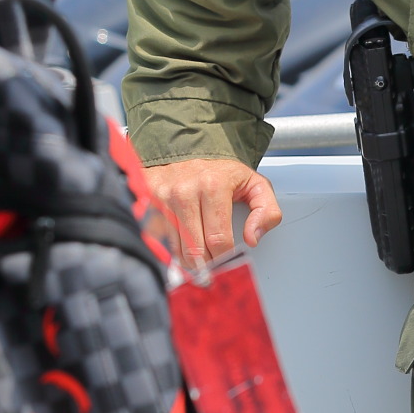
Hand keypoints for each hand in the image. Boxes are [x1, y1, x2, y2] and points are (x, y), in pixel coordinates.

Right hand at [143, 156, 281, 268]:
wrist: (188, 148)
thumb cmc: (222, 171)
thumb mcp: (255, 184)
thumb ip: (266, 211)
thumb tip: (252, 238)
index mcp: (213, 186)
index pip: (219, 239)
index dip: (225, 257)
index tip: (227, 260)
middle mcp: (184, 191)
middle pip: (195, 249)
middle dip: (207, 263)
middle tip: (214, 265)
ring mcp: (162, 197)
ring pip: (175, 248)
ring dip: (189, 259)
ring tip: (199, 256)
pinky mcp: (147, 201)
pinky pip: (158, 238)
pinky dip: (171, 248)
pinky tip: (181, 246)